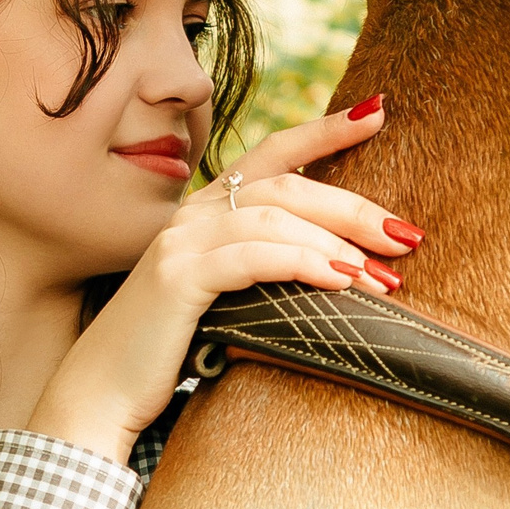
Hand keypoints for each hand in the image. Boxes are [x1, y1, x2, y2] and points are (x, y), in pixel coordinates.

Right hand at [28, 95, 419, 462]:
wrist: (101, 397)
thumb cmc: (170, 356)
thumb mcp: (226, 303)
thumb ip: (265, 273)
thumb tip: (348, 272)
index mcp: (205, 212)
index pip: (273, 154)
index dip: (325, 130)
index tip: (377, 111)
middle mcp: (192, 214)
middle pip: (288, 185)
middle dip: (355, 206)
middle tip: (407, 235)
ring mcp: (181, 241)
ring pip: (275, 216)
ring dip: (338, 244)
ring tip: (384, 277)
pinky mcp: (178, 277)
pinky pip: (254, 257)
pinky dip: (304, 264)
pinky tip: (340, 282)